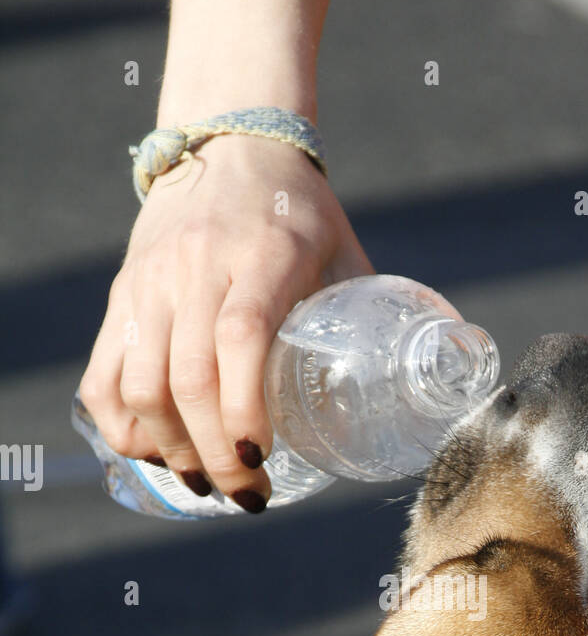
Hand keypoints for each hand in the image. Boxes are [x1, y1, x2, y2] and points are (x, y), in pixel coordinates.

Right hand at [79, 135, 373, 510]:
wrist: (229, 140)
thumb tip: (437, 377)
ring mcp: (150, 282)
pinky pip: (103, 373)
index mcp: (262, 257)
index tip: (263, 459)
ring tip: (206, 482)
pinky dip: (122, 425)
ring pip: (138, 384)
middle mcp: (196, 269)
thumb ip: (374, 314)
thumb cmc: (300, 211)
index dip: (243, 409)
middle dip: (215, 455)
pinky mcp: (122, 294)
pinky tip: (154, 453)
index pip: (239, 338)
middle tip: (246, 494)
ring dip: (170, 450)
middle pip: (187, 379)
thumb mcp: (345, 251)